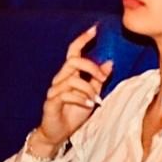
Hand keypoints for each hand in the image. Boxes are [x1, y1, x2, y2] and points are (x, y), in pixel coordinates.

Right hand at [30, 25, 113, 157]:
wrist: (58, 132)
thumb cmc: (75, 111)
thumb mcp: (92, 93)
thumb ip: (99, 78)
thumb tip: (110, 62)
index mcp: (70, 74)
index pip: (74, 52)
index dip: (82, 39)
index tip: (95, 29)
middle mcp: (60, 78)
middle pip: (74, 62)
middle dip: (91, 67)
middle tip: (102, 79)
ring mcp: (54, 90)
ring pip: (73, 80)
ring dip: (88, 89)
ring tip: (95, 99)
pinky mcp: (51, 101)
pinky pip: (67, 94)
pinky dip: (81, 99)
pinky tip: (89, 105)